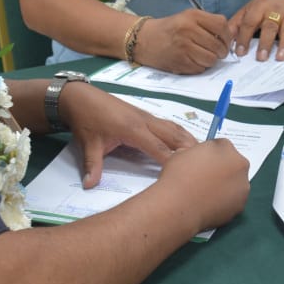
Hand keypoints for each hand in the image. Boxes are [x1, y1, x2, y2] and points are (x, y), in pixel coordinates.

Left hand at [58, 81, 198, 186]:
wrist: (80, 97)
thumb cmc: (86, 120)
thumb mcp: (88, 144)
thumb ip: (92, 165)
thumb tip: (89, 185)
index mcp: (133, 129)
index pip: (158, 147)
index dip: (172, 160)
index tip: (185, 173)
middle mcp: (144, 121)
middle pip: (173, 135)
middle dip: (188, 148)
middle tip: (204, 163)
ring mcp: (146, 116)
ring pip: (173, 127)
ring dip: (187, 138)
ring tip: (202, 152)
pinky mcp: (144, 114)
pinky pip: (167, 124)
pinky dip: (179, 132)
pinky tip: (185, 139)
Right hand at [137, 11, 231, 73]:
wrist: (143, 39)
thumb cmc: (169, 29)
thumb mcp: (188, 17)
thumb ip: (208, 24)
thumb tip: (230, 37)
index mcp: (192, 16)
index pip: (222, 25)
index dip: (228, 36)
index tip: (225, 41)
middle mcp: (188, 30)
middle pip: (218, 46)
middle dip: (221, 52)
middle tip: (216, 52)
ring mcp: (184, 47)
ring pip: (211, 59)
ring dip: (210, 61)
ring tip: (203, 56)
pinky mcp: (180, 62)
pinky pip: (200, 69)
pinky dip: (200, 67)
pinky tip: (192, 61)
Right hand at [157, 138, 249, 231]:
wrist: (178, 206)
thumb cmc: (177, 177)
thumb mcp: (182, 153)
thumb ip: (197, 152)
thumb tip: (197, 158)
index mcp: (226, 148)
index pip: (221, 146)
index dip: (210, 154)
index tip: (202, 162)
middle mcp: (240, 165)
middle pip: (233, 164)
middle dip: (222, 169)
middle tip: (205, 178)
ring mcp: (243, 187)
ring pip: (235, 183)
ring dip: (225, 186)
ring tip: (205, 194)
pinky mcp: (240, 206)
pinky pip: (233, 201)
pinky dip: (224, 202)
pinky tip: (209, 205)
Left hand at [230, 0, 283, 60]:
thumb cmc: (263, 6)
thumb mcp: (247, 10)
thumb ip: (236, 24)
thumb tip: (224, 40)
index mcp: (258, 9)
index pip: (249, 23)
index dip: (244, 38)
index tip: (240, 53)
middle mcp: (274, 11)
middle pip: (269, 27)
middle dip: (265, 43)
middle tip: (261, 58)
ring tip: (281, 58)